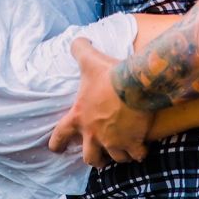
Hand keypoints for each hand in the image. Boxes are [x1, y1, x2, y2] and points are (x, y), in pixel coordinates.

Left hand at [47, 38, 153, 167]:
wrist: (134, 84)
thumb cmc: (109, 74)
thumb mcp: (89, 59)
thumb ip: (79, 49)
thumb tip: (76, 40)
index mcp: (79, 117)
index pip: (59, 136)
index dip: (56, 144)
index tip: (56, 149)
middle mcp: (94, 134)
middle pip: (90, 158)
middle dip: (95, 159)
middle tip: (99, 156)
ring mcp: (114, 141)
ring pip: (115, 159)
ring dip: (118, 155)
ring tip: (123, 150)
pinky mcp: (133, 142)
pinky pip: (137, 155)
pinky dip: (139, 153)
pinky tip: (142, 147)